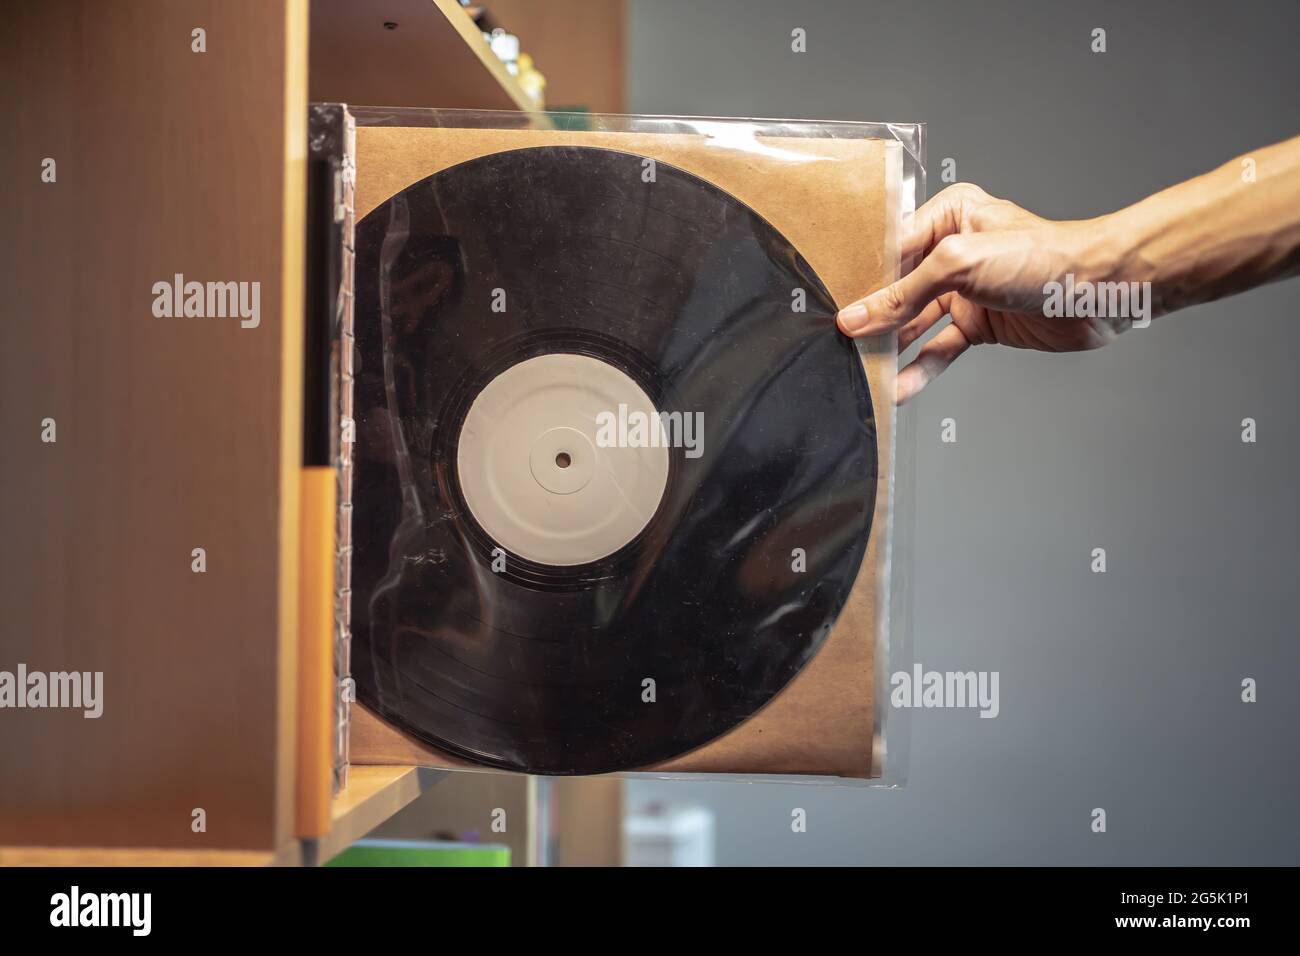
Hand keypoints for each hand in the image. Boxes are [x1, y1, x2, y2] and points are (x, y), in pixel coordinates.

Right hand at [837, 183, 1129, 402]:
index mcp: (949, 215)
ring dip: (891, 347)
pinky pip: (939, 349)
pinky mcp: (980, 325)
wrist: (1101, 293)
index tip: (830, 304)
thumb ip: (904, 294)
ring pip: (915, 323)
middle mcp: (954, 251)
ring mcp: (966, 291)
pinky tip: (897, 387)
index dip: (860, 277)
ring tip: (861, 369)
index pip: (890, 248)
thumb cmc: (1044, 258)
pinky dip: (919, 369)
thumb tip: (857, 318)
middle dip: (871, 317)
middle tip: (839, 341)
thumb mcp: (959, 264)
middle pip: (898, 288)